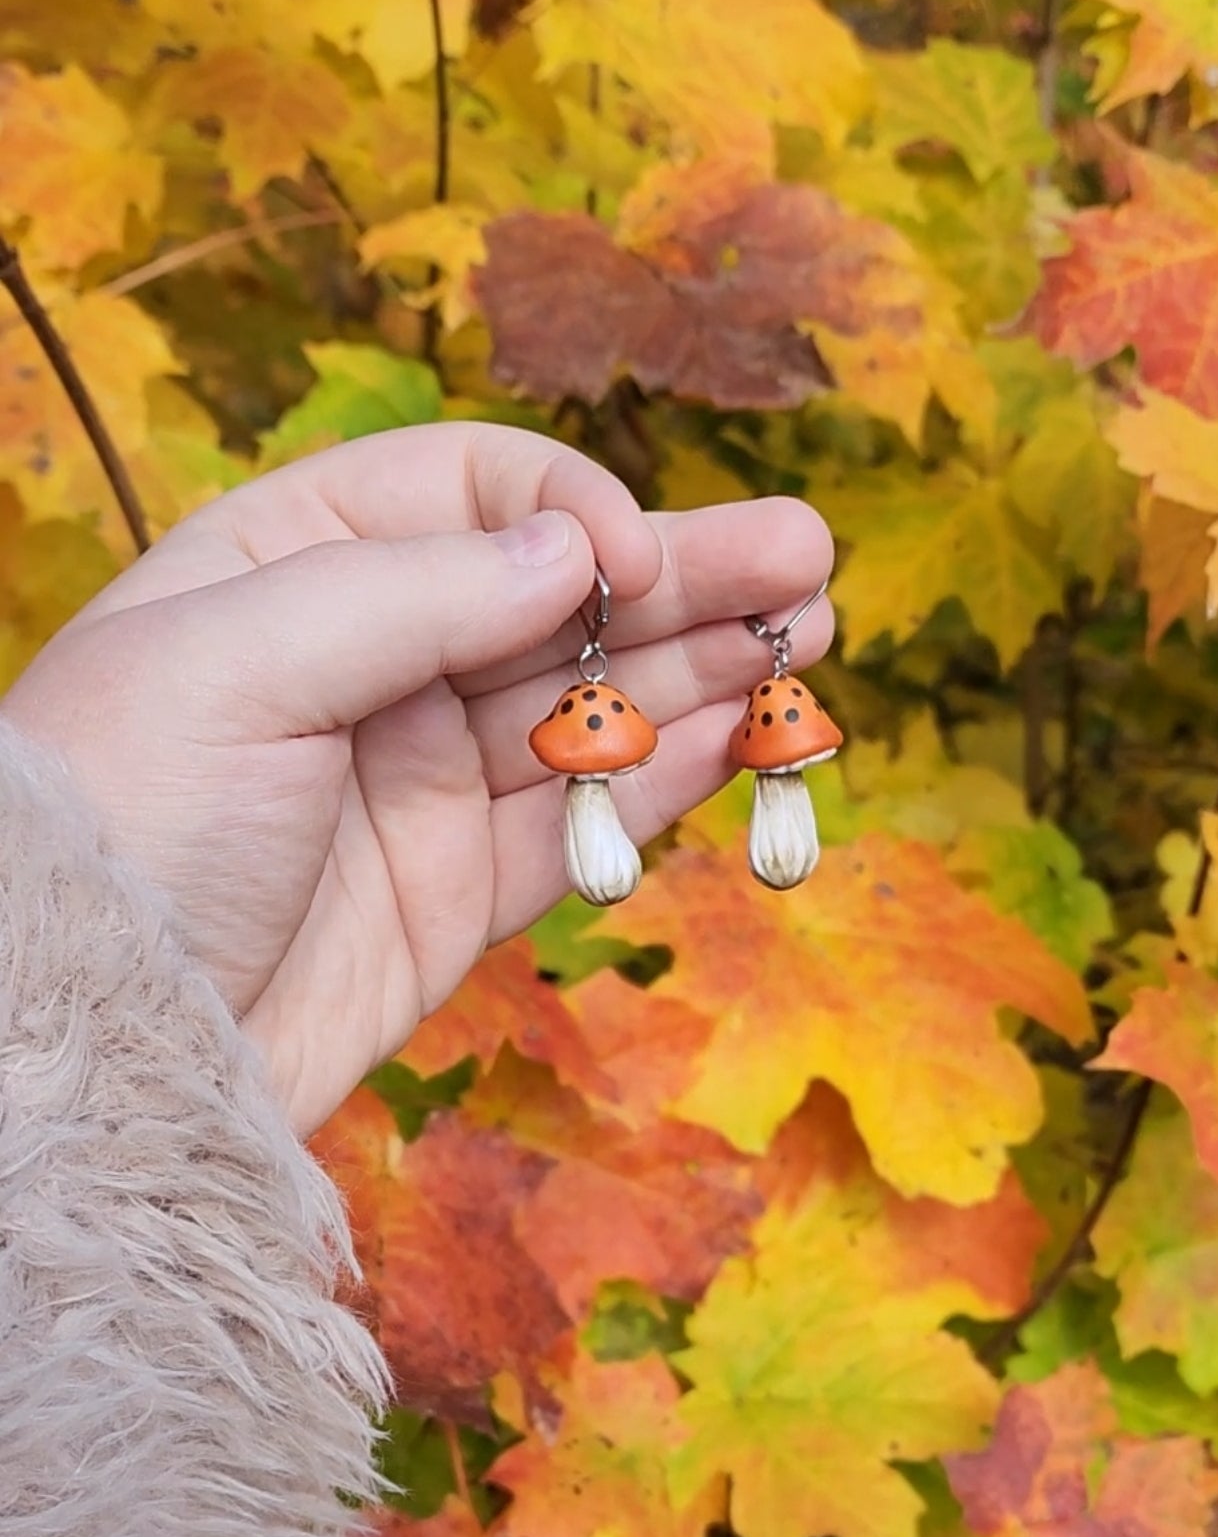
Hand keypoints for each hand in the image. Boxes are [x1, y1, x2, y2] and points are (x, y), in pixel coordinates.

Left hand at [3, 424, 832, 1135]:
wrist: (89, 1041)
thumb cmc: (116, 824)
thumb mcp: (236, 667)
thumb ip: (412, 597)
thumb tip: (579, 549)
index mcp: (289, 566)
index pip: (469, 495)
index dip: (570, 510)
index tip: (634, 561)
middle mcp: (365, 666)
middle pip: (556, 600)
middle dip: (683, 578)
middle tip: (807, 563)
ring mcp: (416, 784)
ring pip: (587, 711)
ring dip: (699, 676)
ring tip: (808, 644)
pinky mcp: (453, 896)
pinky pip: (579, 825)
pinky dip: (660, 784)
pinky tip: (739, 740)